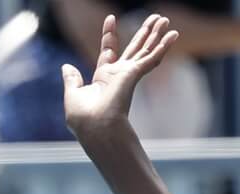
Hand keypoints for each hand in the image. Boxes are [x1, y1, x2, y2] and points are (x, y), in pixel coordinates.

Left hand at [61, 13, 180, 140]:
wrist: (95, 127)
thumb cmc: (84, 118)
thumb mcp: (72, 94)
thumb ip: (72, 79)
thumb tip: (66, 67)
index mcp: (103, 78)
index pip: (109, 51)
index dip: (109, 34)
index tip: (110, 18)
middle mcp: (119, 75)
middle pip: (134, 48)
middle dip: (143, 33)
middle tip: (154, 18)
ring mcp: (129, 74)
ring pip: (146, 49)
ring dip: (156, 34)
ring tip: (165, 20)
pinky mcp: (135, 74)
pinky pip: (152, 57)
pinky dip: (164, 45)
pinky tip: (173, 35)